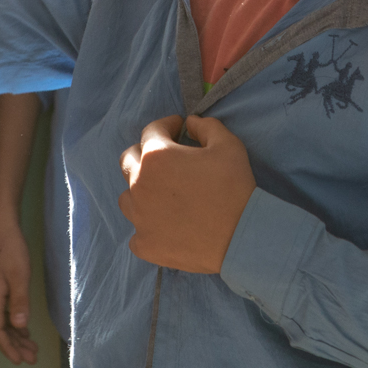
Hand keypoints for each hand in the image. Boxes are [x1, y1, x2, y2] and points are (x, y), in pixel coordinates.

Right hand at [0, 216, 36, 364]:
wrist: (5, 231)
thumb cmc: (12, 251)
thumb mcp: (19, 275)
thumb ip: (19, 300)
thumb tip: (19, 325)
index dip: (8, 347)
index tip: (19, 361)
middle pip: (1, 331)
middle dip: (16, 347)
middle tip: (32, 359)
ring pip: (5, 324)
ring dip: (18, 338)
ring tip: (33, 350)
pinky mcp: (2, 291)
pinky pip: (8, 315)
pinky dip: (17, 326)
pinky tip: (26, 331)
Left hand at [117, 115, 254, 273]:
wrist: (240, 237)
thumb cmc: (234, 188)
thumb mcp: (228, 145)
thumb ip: (206, 126)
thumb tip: (190, 123)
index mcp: (157, 156)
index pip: (151, 131)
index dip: (167, 126)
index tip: (178, 129)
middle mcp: (139, 184)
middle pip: (129, 160)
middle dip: (146, 154)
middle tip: (168, 160)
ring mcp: (139, 217)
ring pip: (127, 197)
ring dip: (142, 191)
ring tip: (163, 195)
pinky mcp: (144, 244)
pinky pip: (136, 231)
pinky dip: (148, 226)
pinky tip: (166, 225)